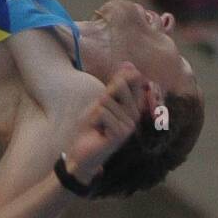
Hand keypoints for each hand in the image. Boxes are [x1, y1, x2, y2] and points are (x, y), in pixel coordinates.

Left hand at [64, 63, 149, 182]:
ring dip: (94, 112)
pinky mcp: (121, 133)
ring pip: (106, 100)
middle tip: (97, 113)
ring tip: (97, 125)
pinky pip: (102, 112)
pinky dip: (93, 119)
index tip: (126, 66)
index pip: (134, 83)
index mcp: (132, 108)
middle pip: (120, 87)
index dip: (126, 74)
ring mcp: (130, 125)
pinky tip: (97, 131)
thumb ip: (114, 86)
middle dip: (102, 96)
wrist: (83, 153)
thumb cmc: (92, 128)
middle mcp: (134, 116)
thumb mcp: (101, 104)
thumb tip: (128, 64)